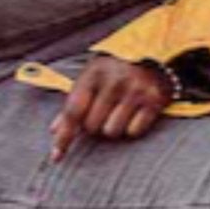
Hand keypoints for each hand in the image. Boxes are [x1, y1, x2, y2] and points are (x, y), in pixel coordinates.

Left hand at [50, 57, 170, 161]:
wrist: (154, 51)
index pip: (73, 111)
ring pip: (112, 132)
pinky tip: (136, 112)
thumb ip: (74, 102)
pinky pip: (134, 132)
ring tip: (120, 111)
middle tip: (104, 111)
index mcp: (93, 73)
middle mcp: (114, 80)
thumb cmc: (115, 69)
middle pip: (92, 126)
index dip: (64, 136)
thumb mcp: (92, 77)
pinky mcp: (154, 99)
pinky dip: (133, 127)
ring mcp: (135, 89)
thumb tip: (54, 130)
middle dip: (95, 125)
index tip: (56, 157)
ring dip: (114, 127)